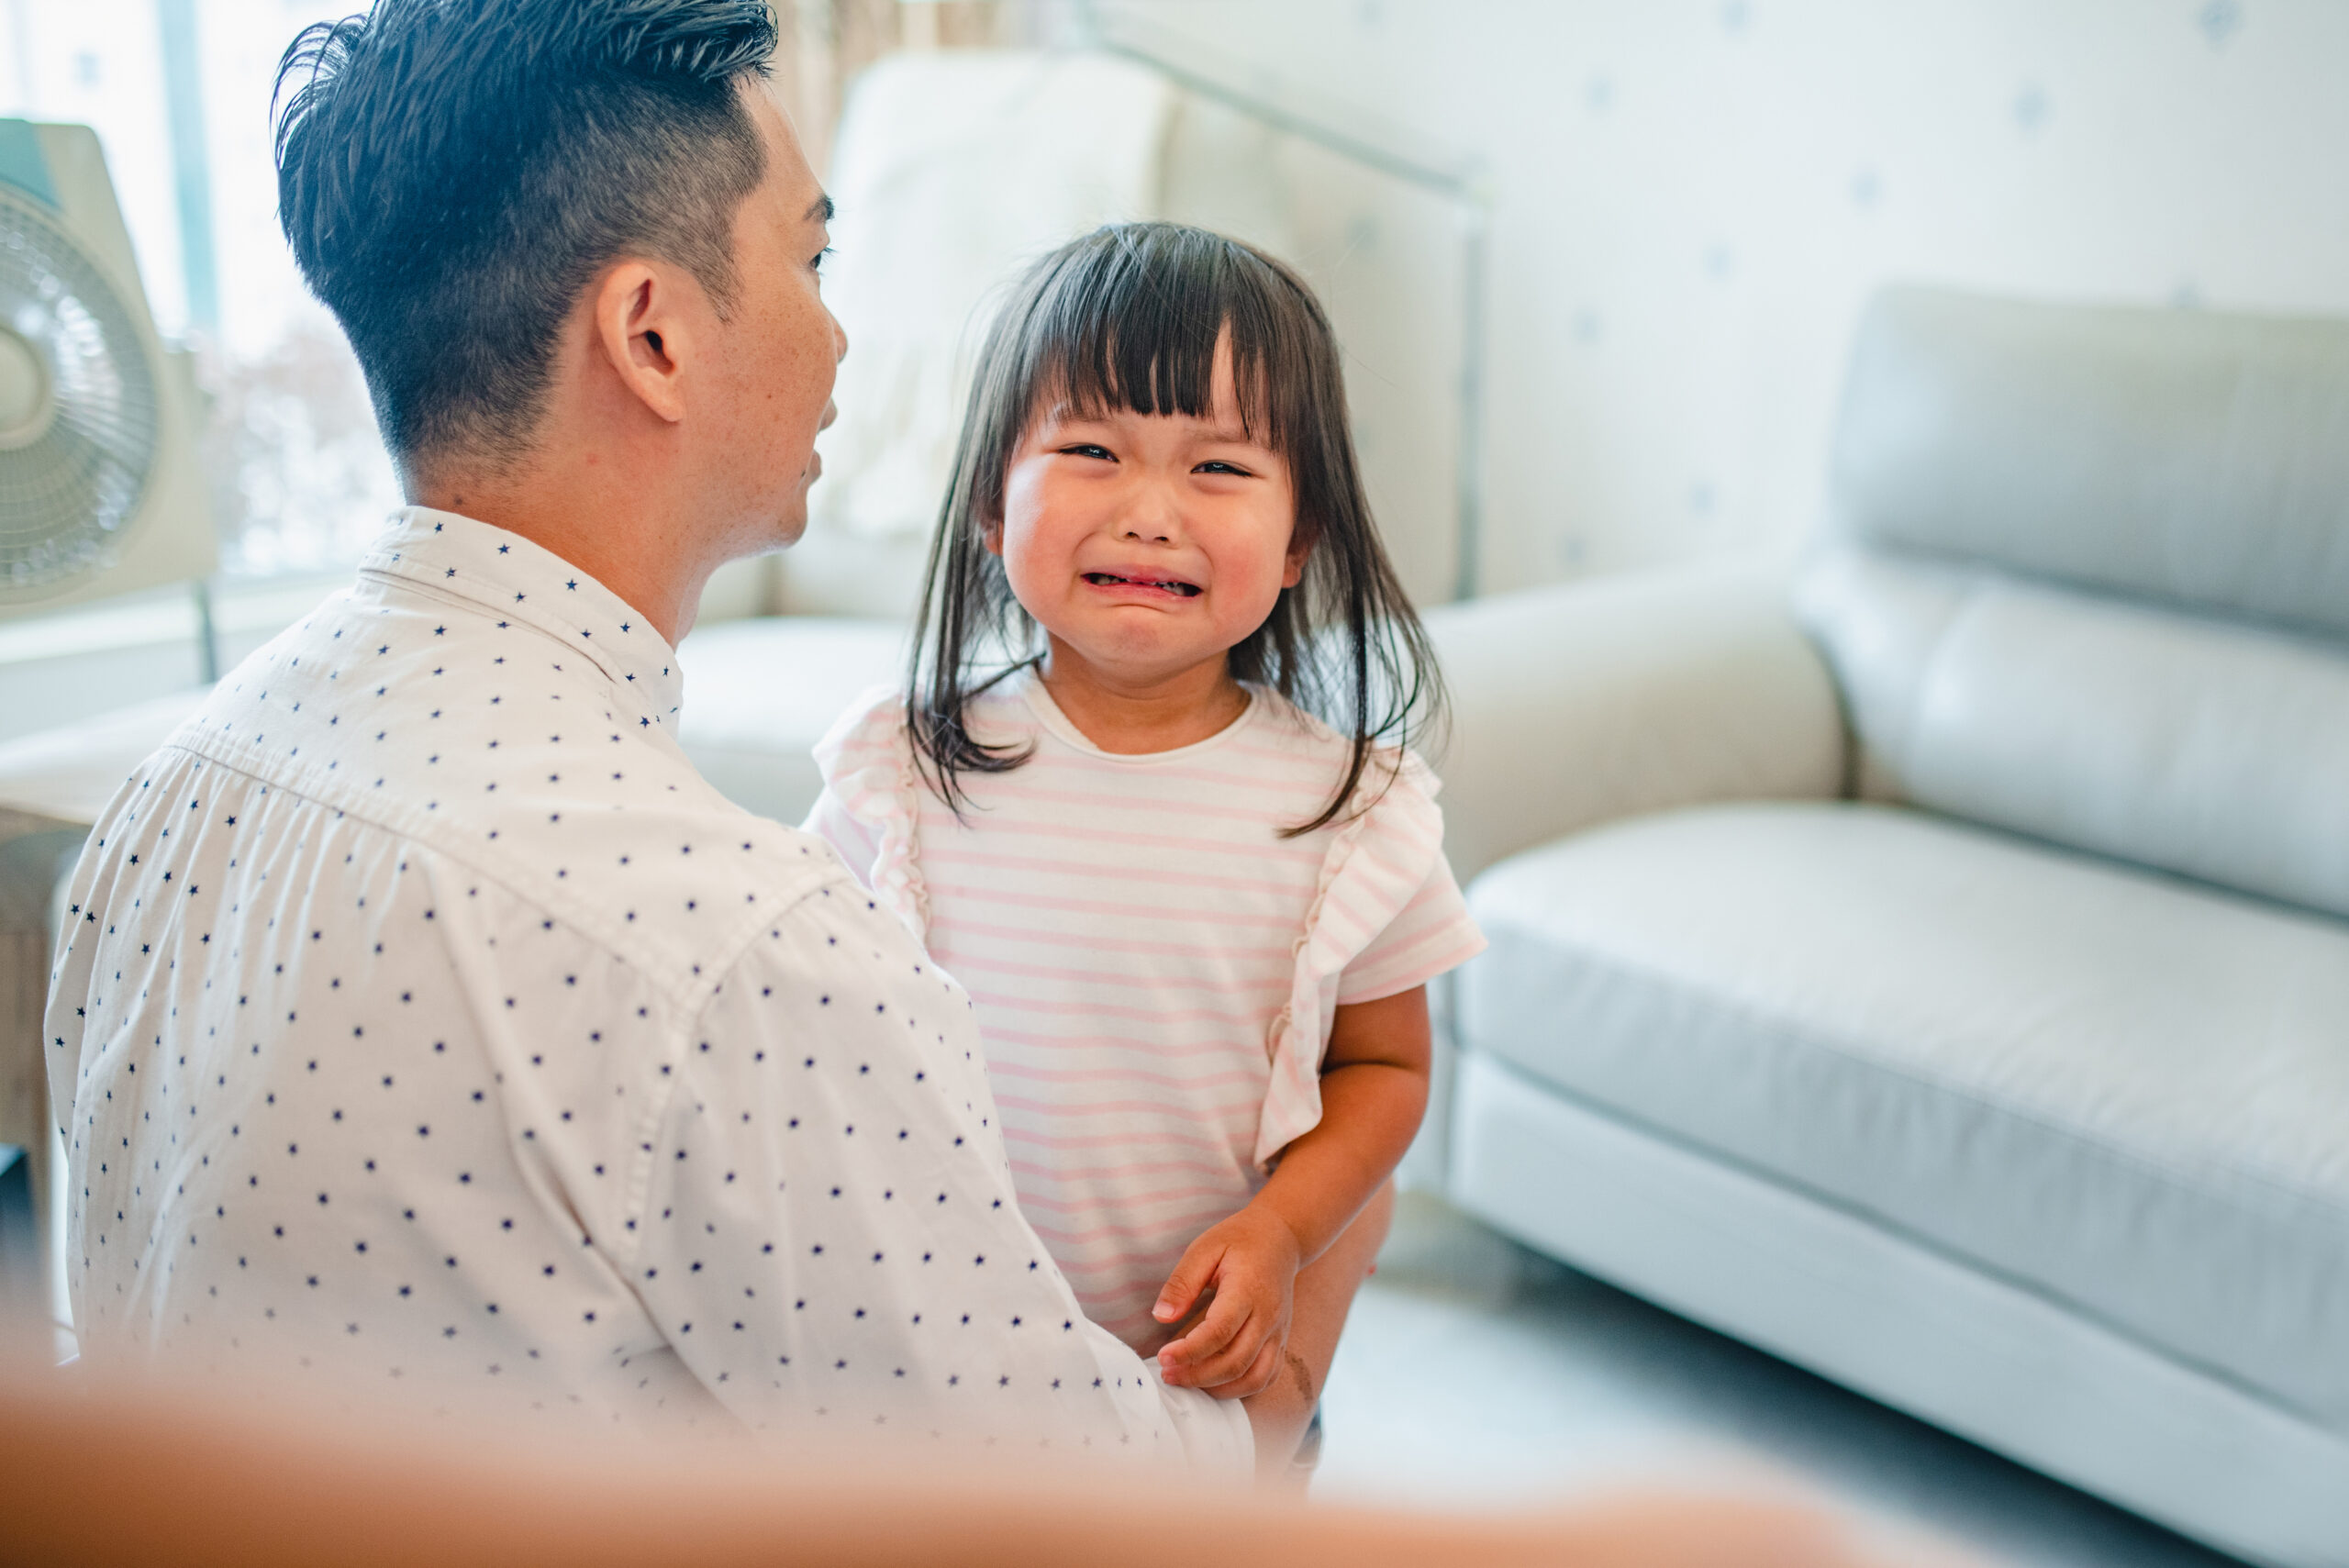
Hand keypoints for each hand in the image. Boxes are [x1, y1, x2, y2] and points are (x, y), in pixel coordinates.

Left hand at [1151, 1204, 1301, 1399]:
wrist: (1282, 1237)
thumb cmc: (1239, 1239)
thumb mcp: (1205, 1248)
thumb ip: (1183, 1282)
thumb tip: (1161, 1316)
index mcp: (1247, 1290)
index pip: (1219, 1332)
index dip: (1189, 1351)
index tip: (1163, 1358)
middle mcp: (1268, 1316)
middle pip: (1235, 1362)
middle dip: (1197, 1375)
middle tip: (1167, 1373)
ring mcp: (1278, 1331)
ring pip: (1254, 1377)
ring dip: (1218, 1388)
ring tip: (1187, 1380)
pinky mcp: (1280, 1340)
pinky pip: (1266, 1376)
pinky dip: (1241, 1388)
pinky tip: (1214, 1382)